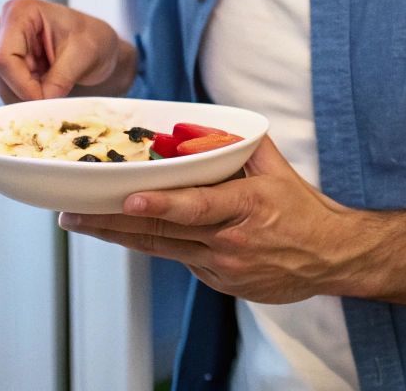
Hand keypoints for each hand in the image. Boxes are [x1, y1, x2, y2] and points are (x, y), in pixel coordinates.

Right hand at [0, 0, 129, 102]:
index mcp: (20, 12)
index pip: (4, 58)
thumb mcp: (84, 55)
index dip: (22, 85)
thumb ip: (60, 79)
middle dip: (25, 93)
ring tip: (55, 89)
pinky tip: (46, 90)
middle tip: (54, 99)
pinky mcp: (0, 62)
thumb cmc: (93, 39)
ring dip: (26, 97)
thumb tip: (42, 102)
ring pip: (0, 85)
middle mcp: (1, 25)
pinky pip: (5, 89)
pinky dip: (25, 97)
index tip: (45, 100)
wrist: (95, 45)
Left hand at [58, 136, 370, 303]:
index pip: (199, 205)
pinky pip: (182, 260)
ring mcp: (223, 266)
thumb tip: (209, 122)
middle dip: (114, 220)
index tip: (131, 197)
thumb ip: (242, 145)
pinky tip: (127, 233)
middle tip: (75, 211)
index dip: (162, 204)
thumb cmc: (303, 209)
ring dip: (119, 235)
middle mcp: (231, 239)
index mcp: (248, 205)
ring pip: (162, 248)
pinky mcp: (219, 283)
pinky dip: (156, 245)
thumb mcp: (277, 170)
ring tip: (81, 222)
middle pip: (164, 231)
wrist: (330, 257)